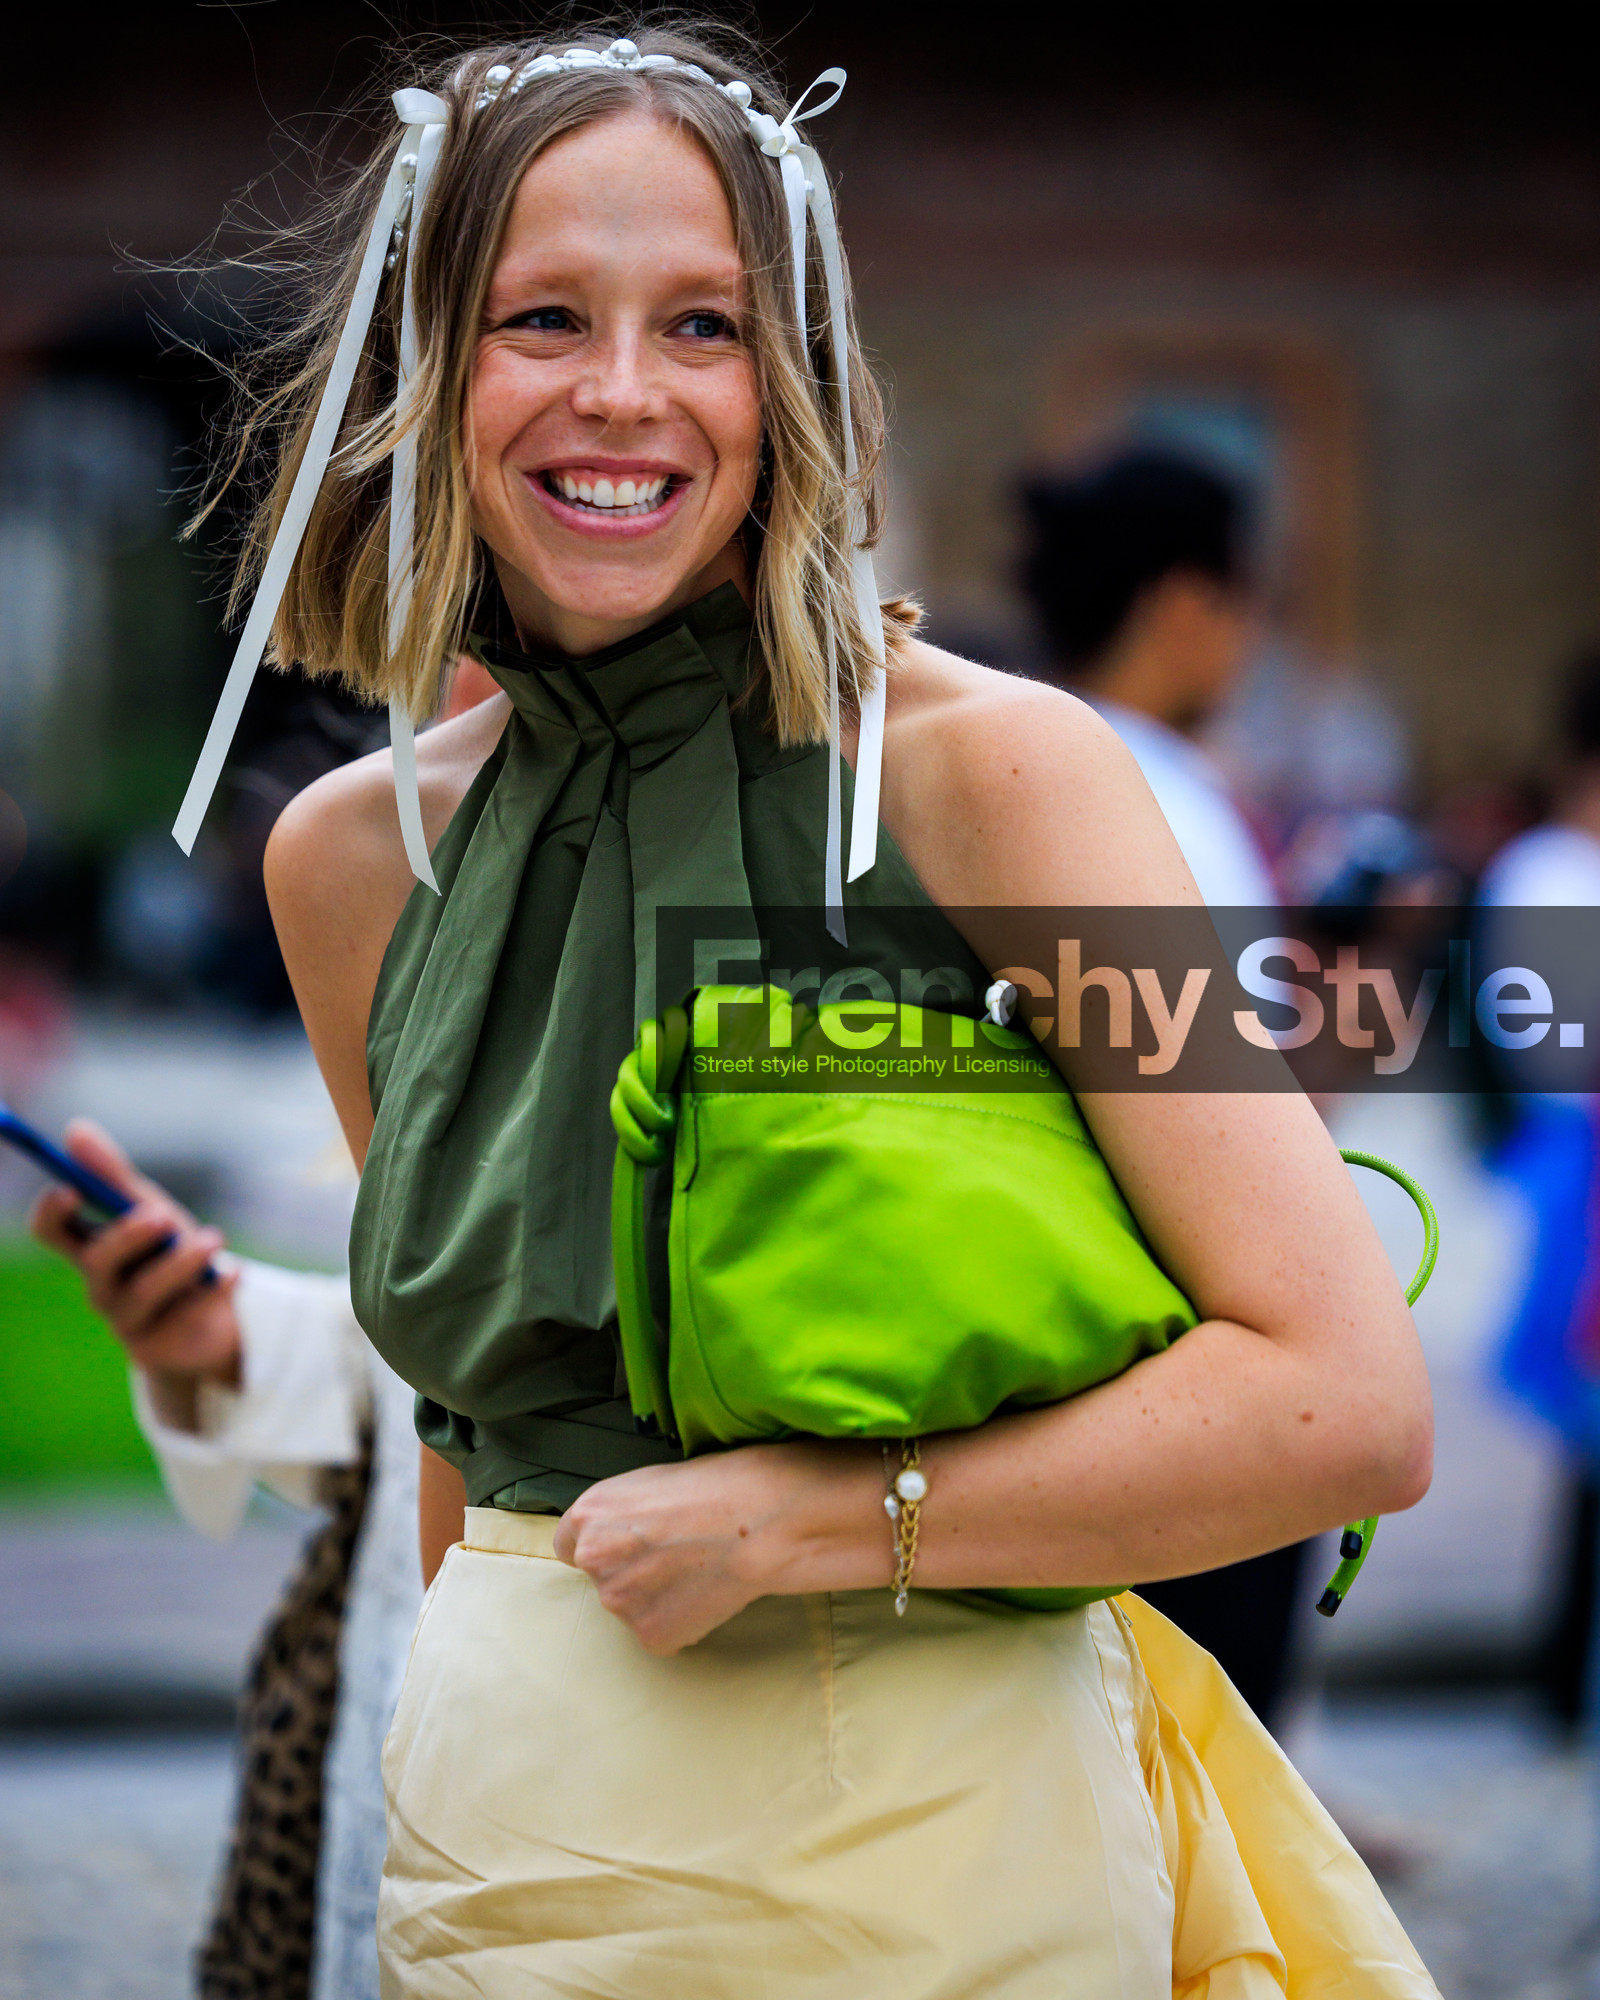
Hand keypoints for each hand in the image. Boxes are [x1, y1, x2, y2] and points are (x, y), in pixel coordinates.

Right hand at [29, 1119, 242, 1428]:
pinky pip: (184, 1316)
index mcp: (91, 1248)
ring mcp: (124, 1321)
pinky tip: (235, 1272)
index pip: (50, 1231)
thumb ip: (114, 1176)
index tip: (71, 1189)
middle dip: (127, 1235)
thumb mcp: (149, 1210)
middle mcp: (99, 1285)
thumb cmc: (173, 1257)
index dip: (52, 1212)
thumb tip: (75, 1128)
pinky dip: (214, 1289)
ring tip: (214, 1240)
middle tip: (161, 1215)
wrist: (212, 1323)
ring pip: (142, 1292)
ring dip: (181, 1262)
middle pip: (94, 1261)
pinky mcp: (156, 1348)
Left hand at [552, 1440, 886, 1655]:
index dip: (603, 1545)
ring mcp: (620, 1603)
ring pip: (631, 1606)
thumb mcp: (648, 1483)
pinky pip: (659, 1631)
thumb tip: (620, 1533)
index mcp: (587, 1517)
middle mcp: (593, 1561)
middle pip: (601, 1577)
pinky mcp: (651, 1635)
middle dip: (631, 1571)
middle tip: (675, 1554)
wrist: (756, 1521)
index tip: (626, 1545)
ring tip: (698, 1569)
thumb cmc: (714, 1487)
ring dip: (657, 1597)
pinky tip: (706, 1593)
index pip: (567, 1546)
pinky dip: (680, 1619)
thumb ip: (618, 1515)